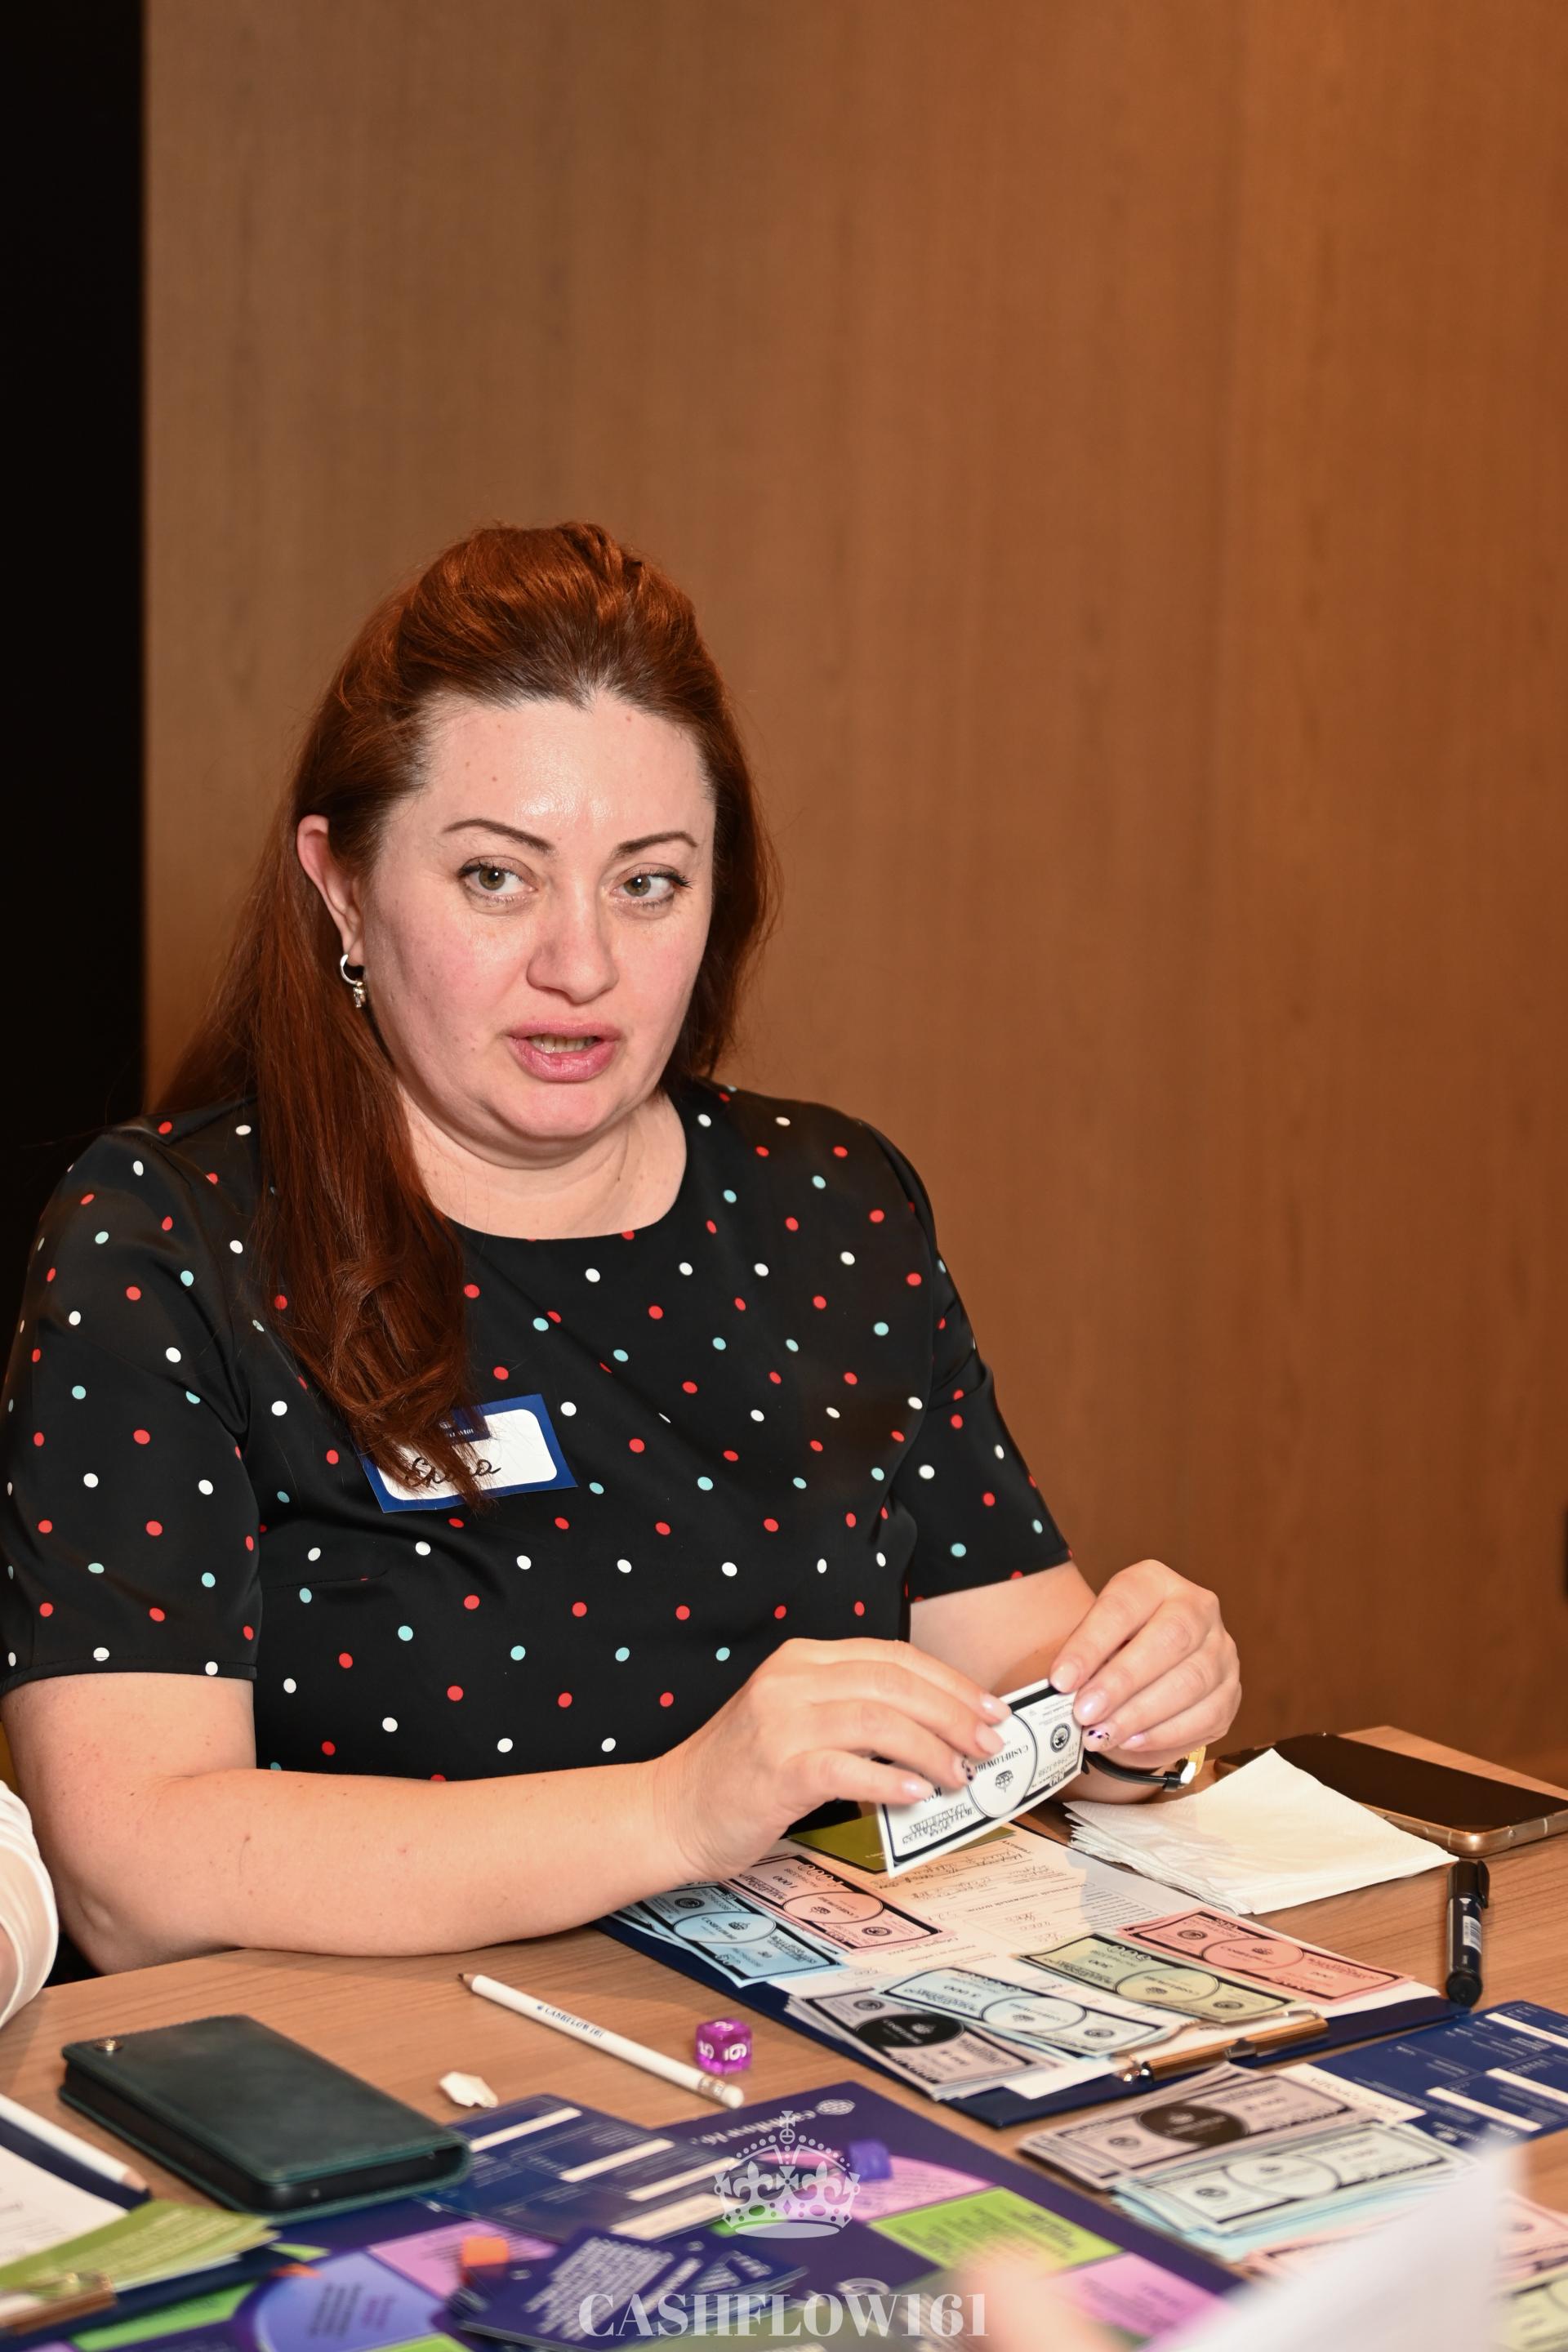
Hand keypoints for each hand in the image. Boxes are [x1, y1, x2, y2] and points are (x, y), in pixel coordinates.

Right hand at [654, 1637, 1011, 1882]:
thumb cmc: (741, 1774)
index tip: (988, 1708)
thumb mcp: (796, 1720)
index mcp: (800, 1659)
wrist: (670, 1811)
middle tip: (989, 1744)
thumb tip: (938, 1730)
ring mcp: (780, 1723)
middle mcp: (790, 1680)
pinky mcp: (775, 1770)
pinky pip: (847, 1768)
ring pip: (879, 1720)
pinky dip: (889, 1780)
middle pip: (894, 1682)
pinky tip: (916, 1794)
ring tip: (960, 1775)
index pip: (891, 1656)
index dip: (948, 1681)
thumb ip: (853, 1713)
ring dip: (932, 1749)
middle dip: (953, 1713)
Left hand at [1048, 1559, 1239, 1768]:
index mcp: (1154, 1581)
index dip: (1091, 1644)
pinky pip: (1205, 1716)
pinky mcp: (1230, 1692)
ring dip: (1139, 1713)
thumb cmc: (1111, 1651)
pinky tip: (1131, 1741)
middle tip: (1084, 1712)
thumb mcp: (1091, 1641)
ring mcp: (1220, 1650)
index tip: (1061, 1680)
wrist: (1145, 1674)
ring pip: (1190, 1681)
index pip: (1124, 1605)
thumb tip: (1062, 1690)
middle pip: (1168, 1640)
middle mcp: (1197, 1607)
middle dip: (1121, 1681)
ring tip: (1101, 1734)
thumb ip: (1080, 1659)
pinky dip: (1164, 1733)